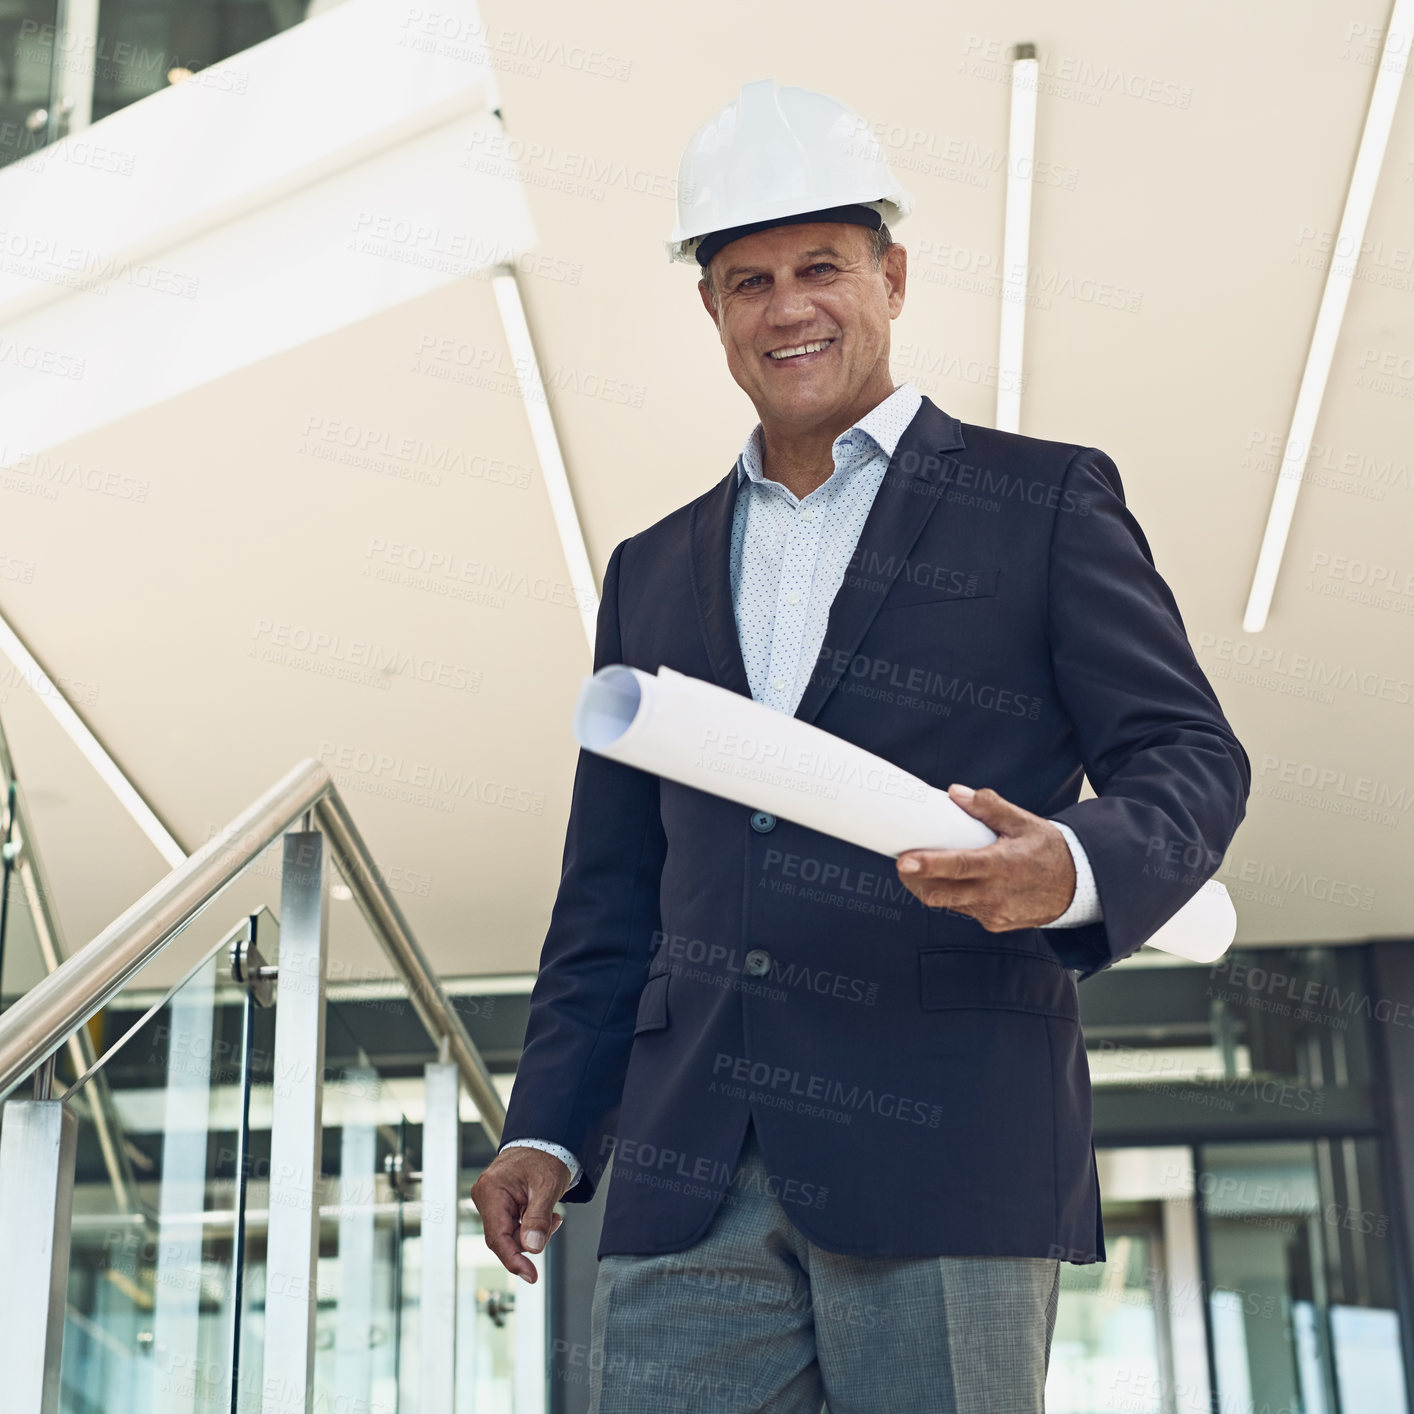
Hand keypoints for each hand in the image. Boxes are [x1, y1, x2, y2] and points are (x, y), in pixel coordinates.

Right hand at [470, 1147, 570, 1281]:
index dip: (514, 1260)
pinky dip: (530, 1227)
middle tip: (554, 1221)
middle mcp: (485, 1197)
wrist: (544, 1142)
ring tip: (551, 1213)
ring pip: (510, 1236)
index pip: (498, 1237)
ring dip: (533, 1232)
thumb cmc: (545, 1157)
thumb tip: (532, 1248)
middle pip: (505, 1239)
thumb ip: (539, 1218)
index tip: (530, 1276)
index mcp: (491, 1191)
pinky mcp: (498, 1206)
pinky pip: (513, 1228)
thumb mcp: (548, 1187)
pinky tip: (543, 1213)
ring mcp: (490, 1202)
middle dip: (531, 1239)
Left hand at [895, 784, 1076, 930]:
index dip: (928, 865)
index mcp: (1001, 865)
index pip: (958, 866)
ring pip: (949, 903)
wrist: (1079, 887)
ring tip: (921, 868)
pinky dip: (955, 896)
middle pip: (941, 893)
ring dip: (933, 888)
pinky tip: (955, 881)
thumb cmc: (1049, 850)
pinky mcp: (994, 923)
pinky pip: (965, 910)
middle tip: (901, 863)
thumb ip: (988, 807)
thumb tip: (954, 793)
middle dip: (916, 881)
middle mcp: (994, 894)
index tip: (904, 860)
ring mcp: (993, 912)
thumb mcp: (1024, 822)